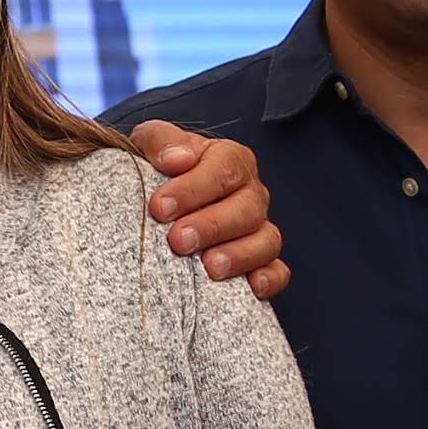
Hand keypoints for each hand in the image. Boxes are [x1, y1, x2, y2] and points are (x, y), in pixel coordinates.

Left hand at [127, 122, 285, 300]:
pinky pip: (278, 271)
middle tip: (178, 240)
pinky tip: (252, 287)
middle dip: (212, 226)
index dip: (193, 189)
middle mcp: (250, 193)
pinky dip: (269, 278)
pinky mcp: (261, 262)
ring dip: (240, 255)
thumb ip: (160, 141)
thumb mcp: (149, 146)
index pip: (223, 168)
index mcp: (229, 160)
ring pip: (266, 240)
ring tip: (209, 266)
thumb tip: (176, 159)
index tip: (160, 207)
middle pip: (247, 207)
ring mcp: (259, 229)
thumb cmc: (157, 173)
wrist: (159, 206)